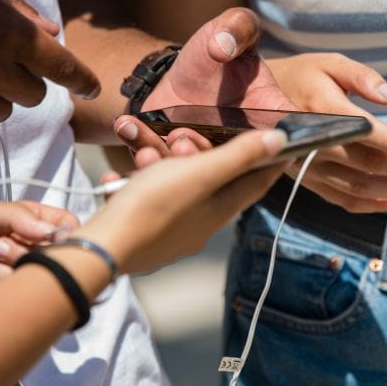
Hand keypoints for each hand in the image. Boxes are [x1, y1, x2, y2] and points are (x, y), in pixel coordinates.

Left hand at [0, 200, 79, 294]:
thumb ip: (18, 216)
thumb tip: (49, 231)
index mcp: (36, 223)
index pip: (70, 230)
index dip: (66, 238)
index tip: (49, 241)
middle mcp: (34, 249)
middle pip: (56, 260)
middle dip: (26, 254)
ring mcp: (22, 274)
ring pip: (36, 282)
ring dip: (6, 270)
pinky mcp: (8, 297)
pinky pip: (16, 298)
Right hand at [71, 129, 289, 274]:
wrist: (102, 247)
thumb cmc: (153, 206)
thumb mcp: (200, 173)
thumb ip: (240, 156)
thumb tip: (280, 141)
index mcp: (220, 211)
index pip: (256, 183)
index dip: (270, 162)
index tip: (283, 146)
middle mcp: (200, 225)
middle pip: (208, 180)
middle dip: (193, 153)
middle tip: (177, 138)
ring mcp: (170, 232)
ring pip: (171, 187)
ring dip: (157, 166)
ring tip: (142, 157)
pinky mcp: (142, 235)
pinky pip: (143, 201)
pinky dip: (132, 186)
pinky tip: (117, 181)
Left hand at [113, 8, 295, 154]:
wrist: (177, 70)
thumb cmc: (216, 49)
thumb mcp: (232, 27)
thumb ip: (239, 26)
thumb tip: (224, 45)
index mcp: (270, 115)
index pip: (284, 136)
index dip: (274, 144)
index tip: (254, 139)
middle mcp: (242, 144)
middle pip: (231, 163)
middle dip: (208, 158)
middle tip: (186, 140)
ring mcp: (207, 154)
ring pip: (192, 170)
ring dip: (173, 158)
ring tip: (159, 139)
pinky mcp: (174, 156)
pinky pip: (158, 160)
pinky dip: (140, 147)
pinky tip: (127, 126)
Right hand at [263, 53, 386, 212]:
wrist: (256, 98)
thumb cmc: (302, 76)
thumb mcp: (331, 63)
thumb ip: (363, 77)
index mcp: (318, 108)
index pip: (360, 131)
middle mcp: (311, 142)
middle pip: (366, 165)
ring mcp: (308, 166)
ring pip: (359, 188)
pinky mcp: (307, 181)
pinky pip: (344, 199)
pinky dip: (374, 203)